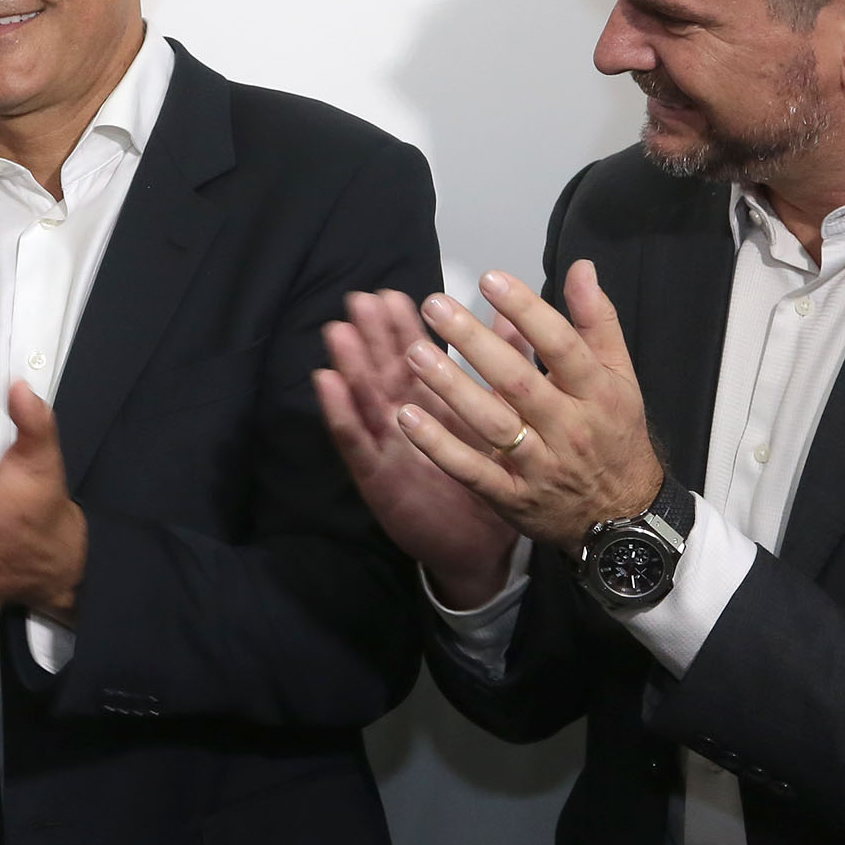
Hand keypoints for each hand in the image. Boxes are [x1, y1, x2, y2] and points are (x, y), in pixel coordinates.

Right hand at [317, 290, 522, 604]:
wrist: (482, 549)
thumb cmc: (490, 483)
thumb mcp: (498, 425)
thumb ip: (505, 372)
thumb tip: (516, 323)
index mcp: (434, 405)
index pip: (415, 359)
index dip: (403, 328)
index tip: (396, 295)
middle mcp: (404, 420)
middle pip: (384, 371)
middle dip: (372, 336)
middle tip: (361, 300)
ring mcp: (387, 448)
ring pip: (365, 400)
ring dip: (350, 366)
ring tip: (339, 332)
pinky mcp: (377, 478)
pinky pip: (357, 443)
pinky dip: (341, 414)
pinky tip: (328, 385)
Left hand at [383, 263, 662, 555]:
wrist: (622, 517)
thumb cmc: (615, 435)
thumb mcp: (620, 377)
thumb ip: (597, 322)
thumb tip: (581, 269)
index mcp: (597, 393)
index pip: (561, 346)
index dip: (526, 311)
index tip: (490, 280)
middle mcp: (569, 429)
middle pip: (518, 381)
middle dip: (473, 342)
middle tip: (436, 306)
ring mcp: (540, 466)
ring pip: (492, 424)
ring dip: (451, 388)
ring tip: (415, 353)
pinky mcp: (513, 497)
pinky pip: (472, 470)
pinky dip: (439, 446)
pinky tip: (407, 417)